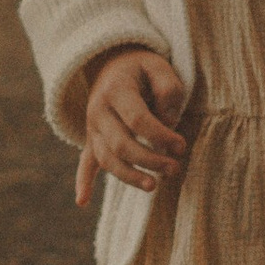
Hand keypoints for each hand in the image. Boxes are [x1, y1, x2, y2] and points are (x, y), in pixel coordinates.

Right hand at [76, 48, 188, 208]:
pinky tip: (82, 201)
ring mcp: (92, 127)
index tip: (181, 145)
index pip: (138, 120)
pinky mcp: (92, 138)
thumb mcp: (159, 66)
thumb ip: (168, 90)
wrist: (112, 62)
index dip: (161, 136)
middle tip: (174, 169)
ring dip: (129, 176)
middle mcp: (98, 110)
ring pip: (106, 158)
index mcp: (116, 90)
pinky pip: (85, 162)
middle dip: (149, 160)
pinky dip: (83, 181)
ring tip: (153, 186)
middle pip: (121, 144)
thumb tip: (168, 122)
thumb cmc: (142, 68)